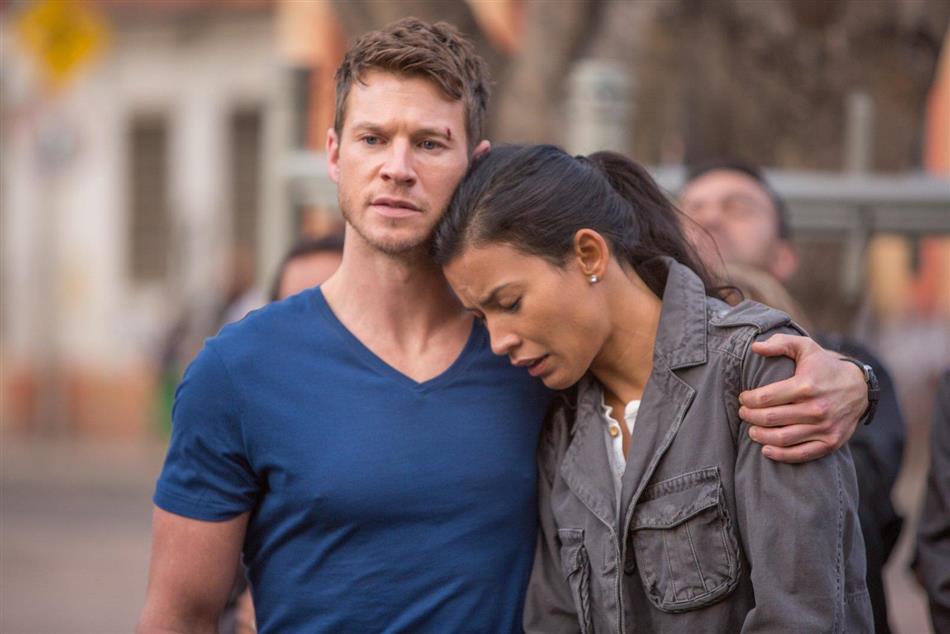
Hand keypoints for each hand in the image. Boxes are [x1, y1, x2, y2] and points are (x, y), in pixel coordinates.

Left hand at [738, 334, 866, 463]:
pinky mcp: (831, 442)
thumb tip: (755, 347)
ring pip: (782, 438)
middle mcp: (816, 408)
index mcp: (806, 385)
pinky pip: (801, 454)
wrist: (860, 387)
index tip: (743, 399)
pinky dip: (780, 455)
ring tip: (752, 430)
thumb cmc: (824, 366)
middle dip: (750, 416)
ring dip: (761, 436)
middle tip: (743, 413)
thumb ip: (780, 343)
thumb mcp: (805, 347)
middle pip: (771, 418)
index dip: (748, 400)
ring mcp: (824, 427)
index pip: (766, 397)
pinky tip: (766, 449)